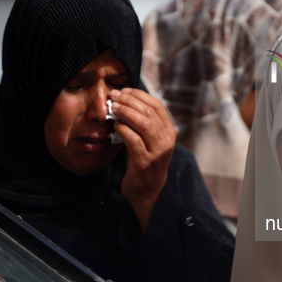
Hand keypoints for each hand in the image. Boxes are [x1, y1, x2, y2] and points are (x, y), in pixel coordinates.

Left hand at [110, 88, 175, 231]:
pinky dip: (123, 129)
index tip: (124, 90)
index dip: (140, 95)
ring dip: (126, 112)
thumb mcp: (148, 140)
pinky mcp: (145, 162)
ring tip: (112, 107)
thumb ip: (142, 123)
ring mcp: (157, 152)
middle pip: (150, 112)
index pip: (158, 106)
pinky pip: (133, 140)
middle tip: (114, 96)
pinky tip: (115, 125)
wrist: (147, 190)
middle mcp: (167, 140)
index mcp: (169, 132)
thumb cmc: (144, 161)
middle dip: (129, 101)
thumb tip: (125, 100)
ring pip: (144, 123)